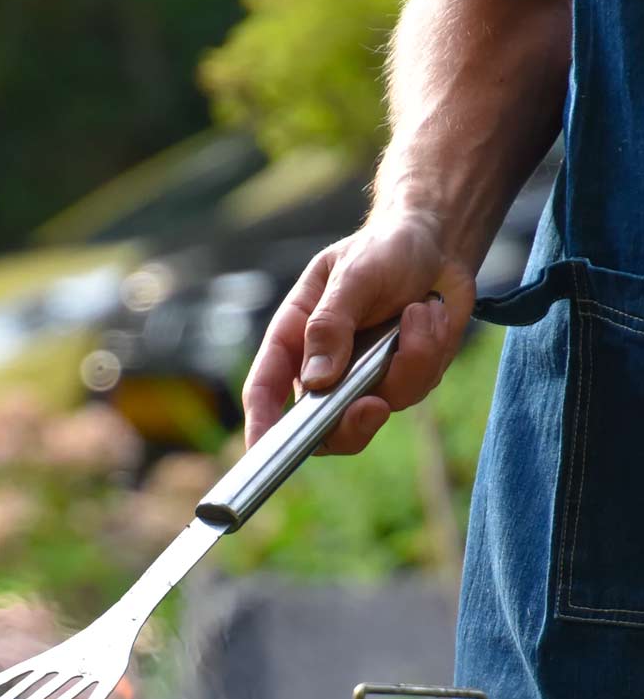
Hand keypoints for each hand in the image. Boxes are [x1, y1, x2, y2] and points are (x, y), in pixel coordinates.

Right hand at [242, 209, 477, 452]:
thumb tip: (316, 380)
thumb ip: (331, 324)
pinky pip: (416, 387)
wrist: (438, 246)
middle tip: (372, 405)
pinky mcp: (402, 380)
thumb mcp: (352, 275)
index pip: (265, 390)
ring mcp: (363, 379)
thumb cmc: (382, 251)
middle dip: (349, 425)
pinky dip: (430, 351)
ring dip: (408, 361)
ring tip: (419, 311)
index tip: (262, 452)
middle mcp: (323, 368)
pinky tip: (430, 313)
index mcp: (294, 338)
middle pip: (321, 427)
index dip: (260, 426)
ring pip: (378, 408)